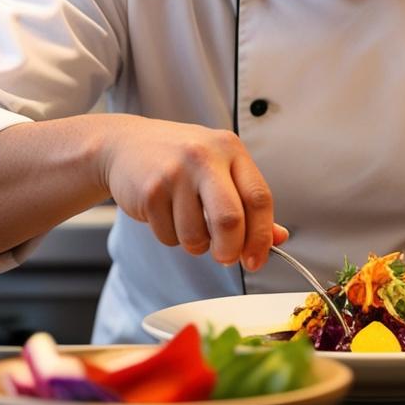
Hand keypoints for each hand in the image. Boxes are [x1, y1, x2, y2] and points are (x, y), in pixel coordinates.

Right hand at [95, 116, 285, 270]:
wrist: (125, 144)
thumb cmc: (180, 160)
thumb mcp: (220, 169)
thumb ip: (249, 203)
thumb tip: (279, 237)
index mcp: (231, 149)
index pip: (259, 198)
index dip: (262, 236)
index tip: (257, 259)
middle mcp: (205, 157)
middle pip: (230, 220)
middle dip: (230, 249)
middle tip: (225, 257)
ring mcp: (175, 172)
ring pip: (196, 235)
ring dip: (196, 244)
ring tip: (188, 224)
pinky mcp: (150, 190)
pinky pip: (169, 236)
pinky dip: (171, 237)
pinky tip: (165, 214)